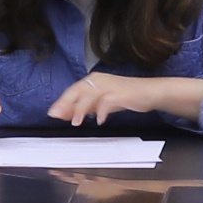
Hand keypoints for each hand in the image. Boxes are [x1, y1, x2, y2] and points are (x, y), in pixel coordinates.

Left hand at [46, 73, 165, 126]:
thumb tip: (66, 114)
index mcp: (94, 81)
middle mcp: (100, 80)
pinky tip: (99, 120)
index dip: (62, 101)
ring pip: (90, 95)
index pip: (73, 90)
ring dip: (81, 109)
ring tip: (76, 122)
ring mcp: (110, 86)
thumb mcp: (102, 102)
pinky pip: (107, 102)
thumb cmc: (126, 96)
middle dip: (66, 104)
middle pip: (78, 90)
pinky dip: (102, 112)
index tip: (52, 113)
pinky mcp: (120, 94)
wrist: (150, 92)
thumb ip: (85, 107)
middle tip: (56, 116)